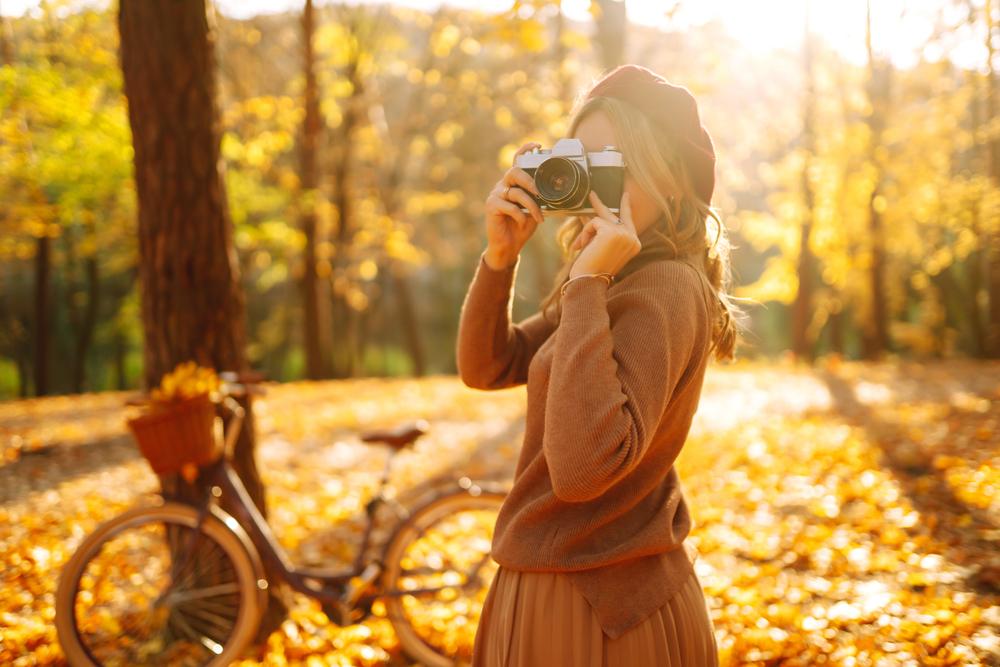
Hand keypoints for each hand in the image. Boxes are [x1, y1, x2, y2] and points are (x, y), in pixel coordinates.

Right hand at [483, 141, 544, 268]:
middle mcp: (503, 186)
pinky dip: (520, 215)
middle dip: (530, 181)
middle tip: (540, 193)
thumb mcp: (534, 210)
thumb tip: (554, 192)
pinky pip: (509, 206)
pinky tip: (522, 223)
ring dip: (531, 205)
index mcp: (513, 184)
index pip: (517, 161)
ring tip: (539, 216)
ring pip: (515, 192)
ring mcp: (495, 195)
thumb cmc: (521, 227)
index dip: (525, 150)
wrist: (508, 246)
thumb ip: (539, 200)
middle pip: (514, 172)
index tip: (537, 145)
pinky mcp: (492, 207)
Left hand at [568, 191, 639, 279]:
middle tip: (592, 194)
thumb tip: (593, 215)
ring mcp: (624, 234)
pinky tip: (582, 246)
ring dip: (586, 232)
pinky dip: (584, 233)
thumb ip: (604, 234)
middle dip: (600, 204)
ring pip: (600, 220)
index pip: (629, 221)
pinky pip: (593, 222)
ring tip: (580, 246)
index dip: (625, 206)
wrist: (589, 283)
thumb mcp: (603, 250)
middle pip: (616, 214)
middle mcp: (632, 238)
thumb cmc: (593, 271)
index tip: (625, 195)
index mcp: (634, 244)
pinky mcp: (612, 232)